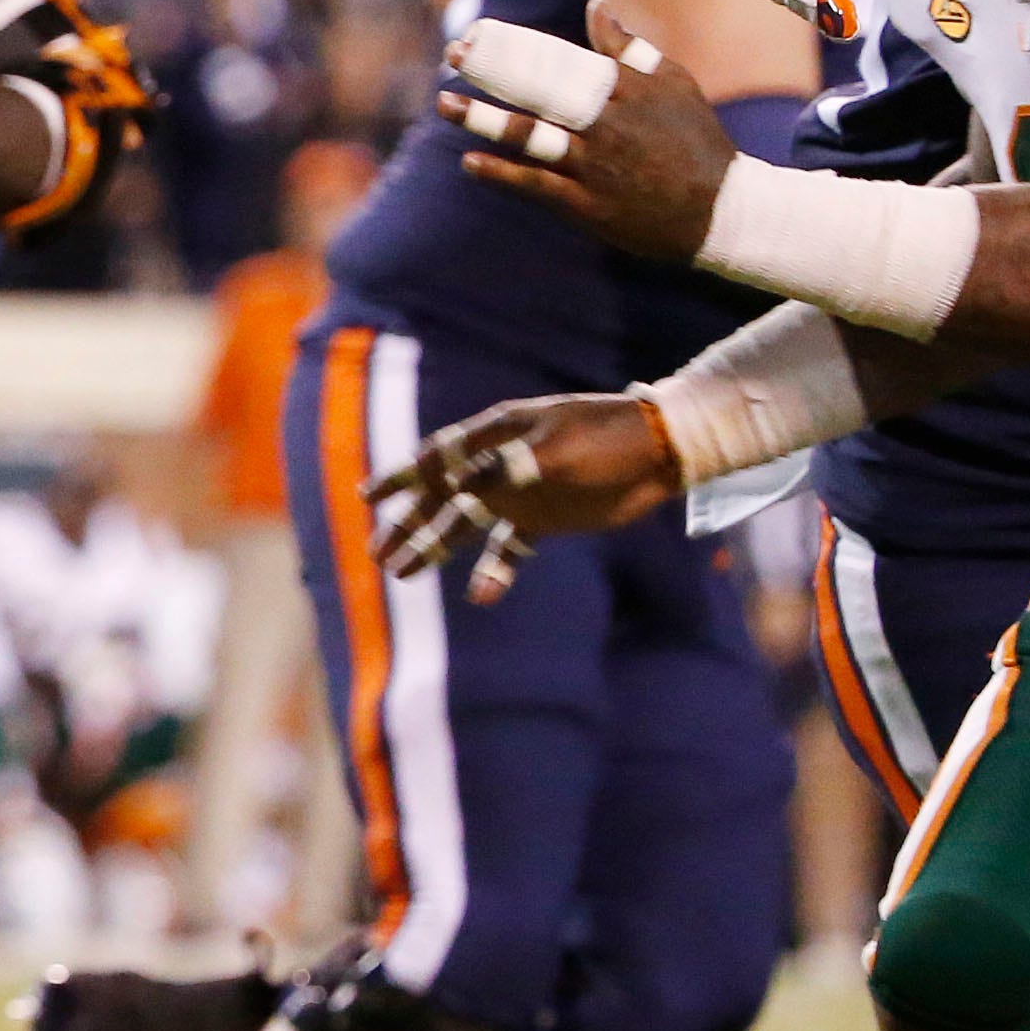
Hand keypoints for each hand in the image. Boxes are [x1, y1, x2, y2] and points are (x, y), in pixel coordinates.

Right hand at [367, 392, 681, 580]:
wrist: (660, 451)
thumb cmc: (605, 440)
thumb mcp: (555, 449)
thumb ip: (505, 466)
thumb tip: (457, 483)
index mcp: (496, 435)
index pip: (438, 456)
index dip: (403, 477)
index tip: (370, 498)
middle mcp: (499, 464)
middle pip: (442, 496)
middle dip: (408, 523)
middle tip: (377, 553)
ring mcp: (520, 493)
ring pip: (465, 524)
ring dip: (436, 548)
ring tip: (404, 573)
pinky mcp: (543, 519)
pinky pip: (509, 548)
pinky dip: (494, 571)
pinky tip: (481, 596)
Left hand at [444, 0, 738, 261]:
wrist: (724, 211)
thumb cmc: (698, 141)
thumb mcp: (674, 85)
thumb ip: (631, 48)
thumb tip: (597, 6)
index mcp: (625, 89)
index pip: (559, 60)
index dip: (515, 47)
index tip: (477, 34)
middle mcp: (607, 123)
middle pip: (539, 91)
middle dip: (492, 72)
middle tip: (453, 56)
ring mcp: (596, 165)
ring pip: (532, 137)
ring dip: (485, 120)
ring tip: (445, 105)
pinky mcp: (590, 205)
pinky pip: (537, 186)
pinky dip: (503, 174)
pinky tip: (470, 162)